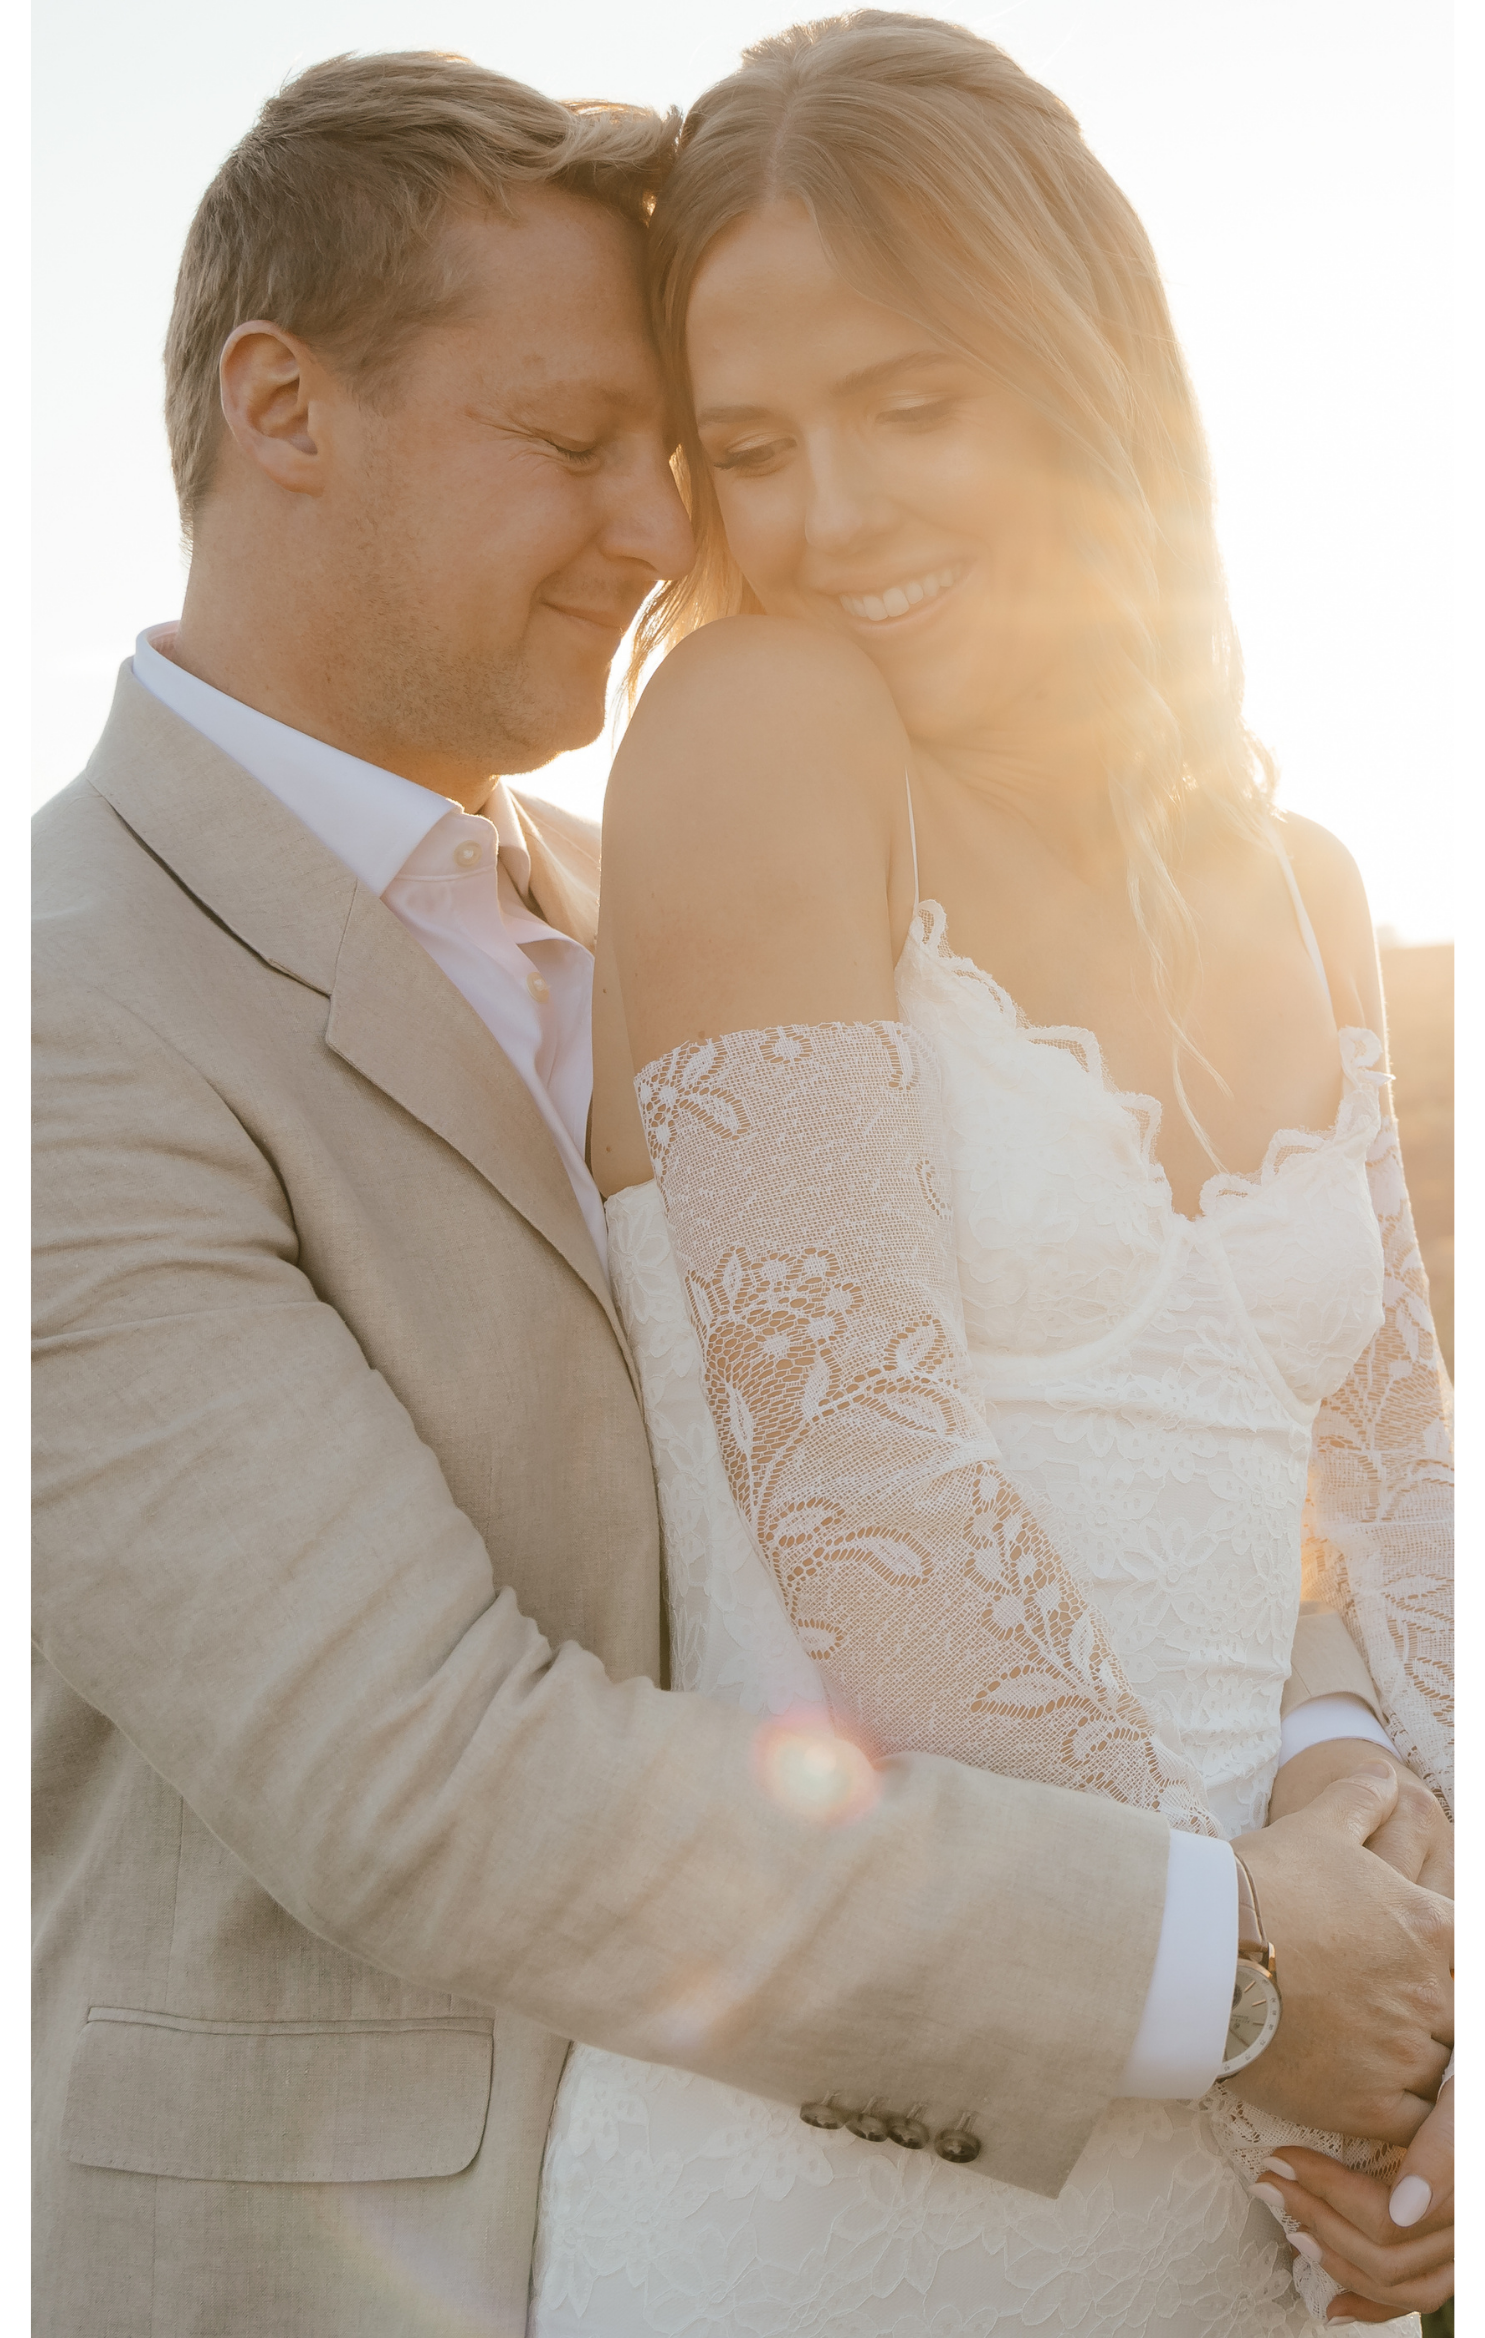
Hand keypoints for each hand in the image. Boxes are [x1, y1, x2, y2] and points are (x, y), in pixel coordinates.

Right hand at [1227, 1765, 1451, 2141]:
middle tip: (1402, 2018)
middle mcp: (1428, 1994)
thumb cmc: (1262, 1882)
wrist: (1203, 1947)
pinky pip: (1417, 2130)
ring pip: (1447, 2078)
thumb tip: (1386, 1775)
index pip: (1475, 1959)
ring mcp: (1400, 2052)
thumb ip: (1361, 1799)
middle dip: (1442, 2023)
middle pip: (1463, 2024)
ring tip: (1388, 2062)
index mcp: (1429, 1928)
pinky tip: (1386, 2111)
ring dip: (1429, 2072)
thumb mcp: (1316, 1825)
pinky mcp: (1367, 2104)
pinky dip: (1413, 2127)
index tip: (1437, 1980)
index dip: (1458, 1970)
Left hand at [1250, 2077, 1452, 2321]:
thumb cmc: (1463, 2074)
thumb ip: (1443, 2147)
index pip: (1385, 2216)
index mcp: (1460, 2199)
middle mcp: (1462, 2235)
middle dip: (1318, 2219)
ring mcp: (1458, 2252)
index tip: (1280, 2159)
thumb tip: (1404, 2209)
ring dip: (1336, 2261)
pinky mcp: (1448, 2257)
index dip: (1324, 2188)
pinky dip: (1371, 2305)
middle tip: (1270, 2183)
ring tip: (1292, 2230)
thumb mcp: (1463, 2099)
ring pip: (1397, 2284)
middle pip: (1384, 2253)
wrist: (1469, 2082)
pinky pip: (1417, 2297)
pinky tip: (1333, 2304)